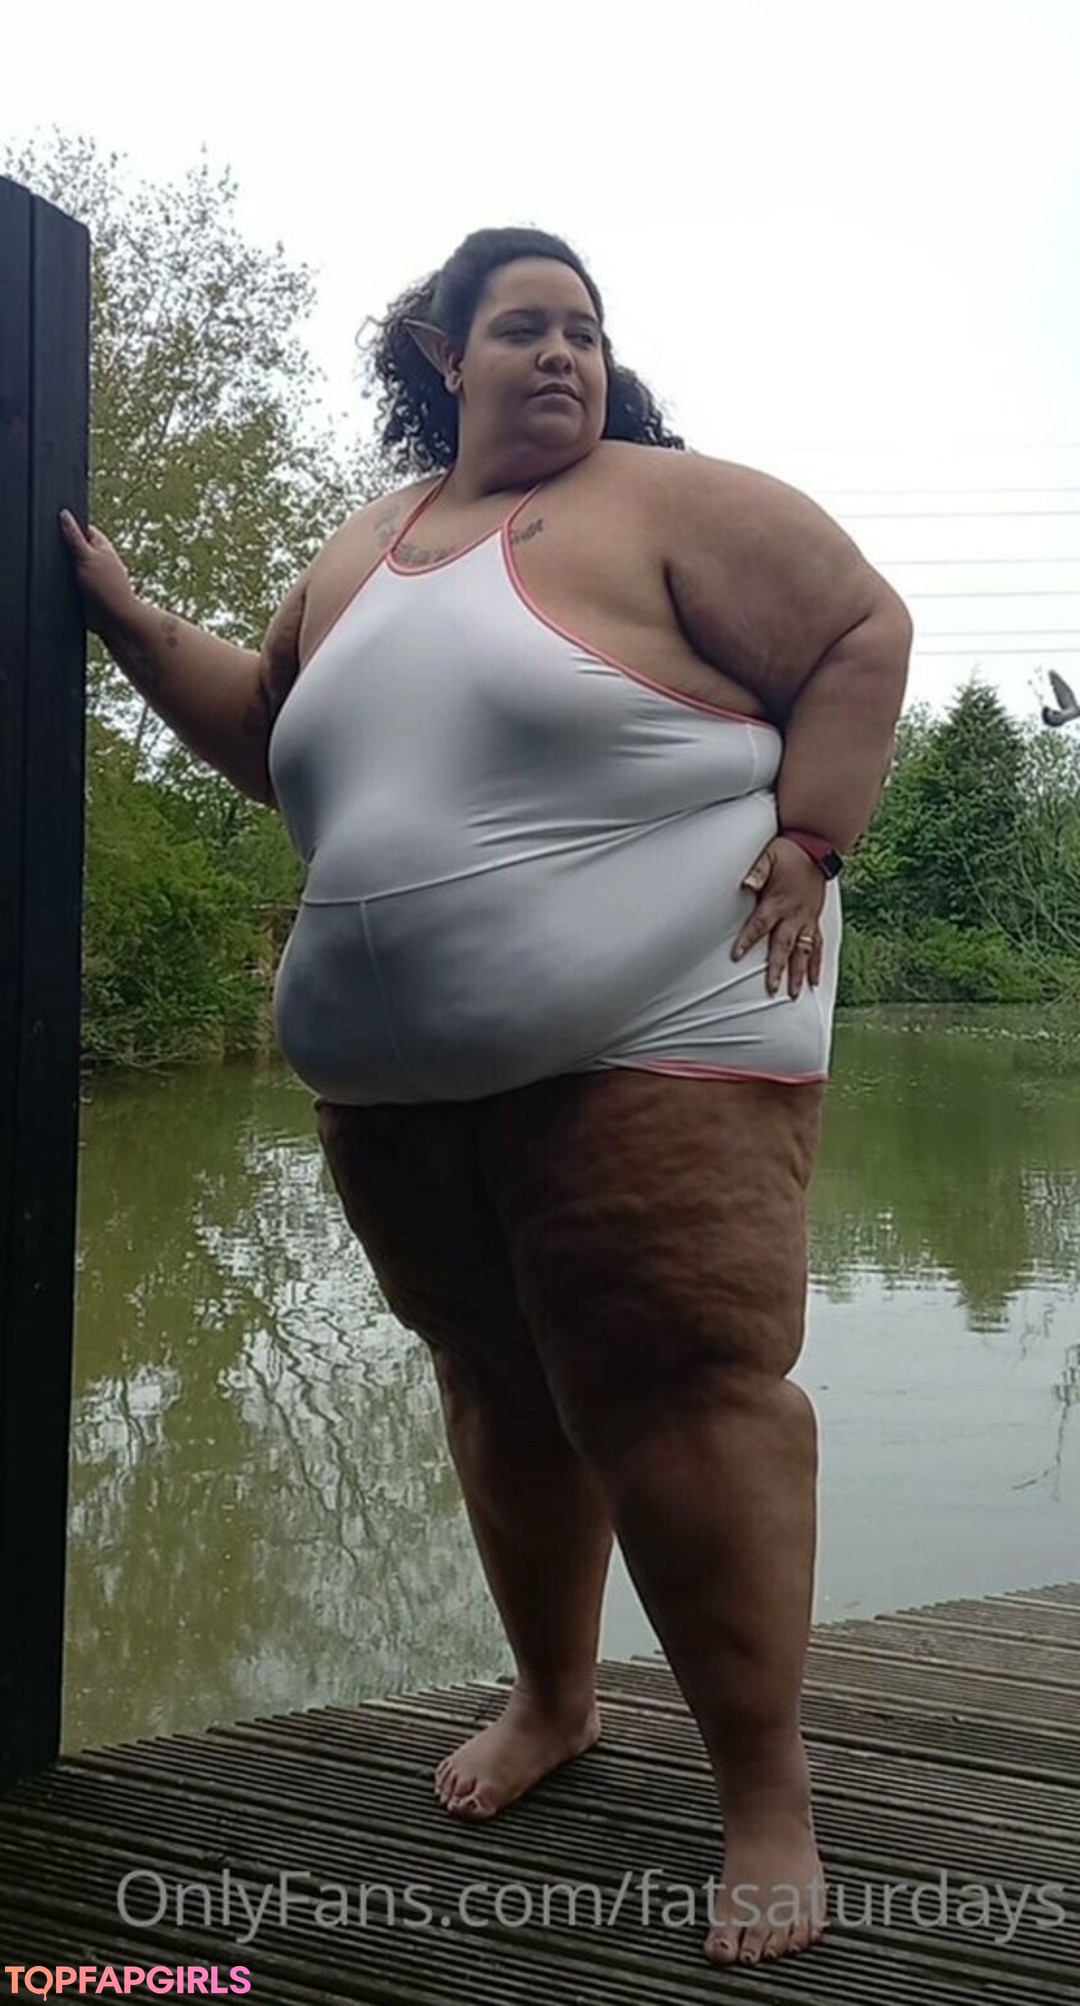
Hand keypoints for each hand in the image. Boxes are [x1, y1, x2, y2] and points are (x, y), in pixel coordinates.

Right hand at [58, 510, 137, 635]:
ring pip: (71, 564)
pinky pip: (70, 581)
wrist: (112, 619)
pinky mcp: (84, 589)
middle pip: (75, 546)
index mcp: (100, 545)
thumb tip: (64, 515)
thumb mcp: (86, 557)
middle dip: (63, 547)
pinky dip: (64, 581)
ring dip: (64, 567)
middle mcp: (96, 558)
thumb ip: (74, 537)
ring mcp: (90, 574)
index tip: (54, 522)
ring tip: (57, 567)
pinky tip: (59, 582)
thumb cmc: (106, 587)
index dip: (69, 525)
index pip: (83, 528)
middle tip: (52, 547)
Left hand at [732, 837, 826, 998]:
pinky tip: (814, 980)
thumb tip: (746, 884)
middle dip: (777, 968)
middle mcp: (794, 915)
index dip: (747, 940)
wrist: (817, 848)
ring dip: (799, 973)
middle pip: (783, 946)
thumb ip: (757, 871)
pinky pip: (817, 945)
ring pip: (803, 952)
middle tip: (771, 989)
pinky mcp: (815, 920)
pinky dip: (816, 964)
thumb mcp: (769, 856)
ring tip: (794, 994)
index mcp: (778, 902)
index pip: (759, 925)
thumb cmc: (788, 852)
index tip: (736, 957)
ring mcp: (807, 920)